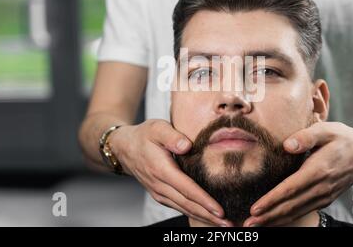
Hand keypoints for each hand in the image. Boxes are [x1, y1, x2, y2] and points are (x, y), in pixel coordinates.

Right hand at [109, 119, 231, 226]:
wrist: (124, 147)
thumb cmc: (143, 136)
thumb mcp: (156, 128)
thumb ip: (172, 136)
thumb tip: (187, 146)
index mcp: (161, 169)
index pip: (186, 189)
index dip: (204, 201)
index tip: (219, 210)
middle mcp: (159, 185)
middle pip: (187, 204)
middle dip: (208, 215)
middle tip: (228, 223)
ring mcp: (158, 192)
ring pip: (183, 208)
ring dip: (202, 217)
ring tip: (221, 223)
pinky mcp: (160, 194)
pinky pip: (178, 206)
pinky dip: (193, 213)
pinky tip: (206, 215)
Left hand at [243, 121, 352, 226]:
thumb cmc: (344, 139)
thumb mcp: (327, 130)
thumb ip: (306, 136)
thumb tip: (286, 145)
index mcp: (319, 170)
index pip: (290, 189)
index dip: (272, 200)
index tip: (255, 208)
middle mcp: (322, 188)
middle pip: (291, 206)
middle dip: (268, 217)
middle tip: (248, 224)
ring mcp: (325, 196)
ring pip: (297, 212)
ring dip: (276, 220)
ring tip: (257, 225)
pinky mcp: (326, 198)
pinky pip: (304, 211)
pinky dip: (288, 218)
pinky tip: (276, 220)